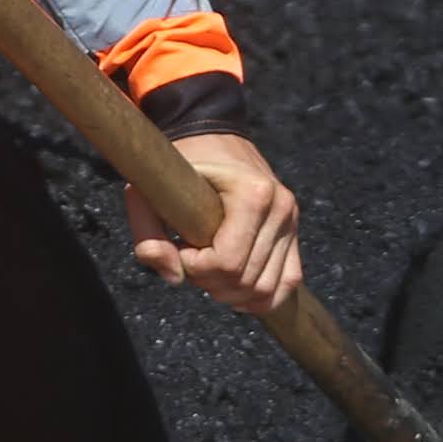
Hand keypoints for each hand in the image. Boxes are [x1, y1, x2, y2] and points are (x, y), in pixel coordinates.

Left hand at [130, 133, 300, 314]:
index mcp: (252, 193)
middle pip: (244, 280)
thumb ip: (148, 233)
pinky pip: (286, 284)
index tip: (181, 247)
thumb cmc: (180, 167)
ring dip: (231, 293)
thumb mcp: (150, 192)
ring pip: (264, 289)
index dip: (195, 268)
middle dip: (209, 282)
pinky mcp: (294, 236)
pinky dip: (260, 298)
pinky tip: (234, 291)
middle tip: (191, 258)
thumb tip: (173, 277)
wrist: (214, 143)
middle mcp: (280, 208)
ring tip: (209, 270)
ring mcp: (292, 223)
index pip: (227, 262)